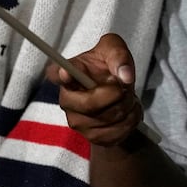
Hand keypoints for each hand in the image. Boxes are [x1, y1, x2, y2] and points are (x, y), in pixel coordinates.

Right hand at [46, 34, 141, 148]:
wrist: (118, 93)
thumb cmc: (110, 66)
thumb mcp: (115, 49)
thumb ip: (118, 55)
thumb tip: (124, 76)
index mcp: (67, 73)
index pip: (55, 75)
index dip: (60, 76)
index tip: (66, 72)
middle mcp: (66, 100)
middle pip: (89, 104)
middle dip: (116, 95)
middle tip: (124, 87)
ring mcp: (77, 121)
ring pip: (108, 119)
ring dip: (127, 106)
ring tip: (127, 97)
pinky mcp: (92, 137)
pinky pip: (116, 132)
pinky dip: (130, 120)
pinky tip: (128, 110)